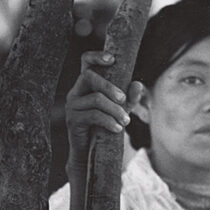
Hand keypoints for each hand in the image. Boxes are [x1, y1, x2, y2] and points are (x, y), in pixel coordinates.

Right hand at [65, 51, 129, 170]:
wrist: (90, 153)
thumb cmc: (103, 127)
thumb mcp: (120, 110)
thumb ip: (129, 98)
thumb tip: (138, 84)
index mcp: (85, 85)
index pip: (85, 62)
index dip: (96, 56)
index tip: (112, 59)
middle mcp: (75, 92)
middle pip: (89, 77)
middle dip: (110, 86)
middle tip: (124, 100)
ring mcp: (72, 106)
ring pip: (96, 99)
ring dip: (115, 109)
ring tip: (126, 121)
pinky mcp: (73, 120)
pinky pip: (93, 115)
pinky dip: (109, 121)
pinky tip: (118, 128)